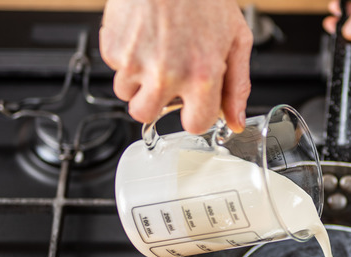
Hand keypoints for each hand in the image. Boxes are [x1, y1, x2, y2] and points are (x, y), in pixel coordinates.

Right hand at [100, 0, 252, 133]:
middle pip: (147, 115)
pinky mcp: (113, 49)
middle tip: (167, 75)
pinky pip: (115, 69)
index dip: (193, 114)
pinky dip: (126, 57)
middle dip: (157, 100)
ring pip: (127, 95)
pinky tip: (144, 36)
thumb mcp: (236, 39)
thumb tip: (235, 119)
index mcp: (201, 75)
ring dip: (138, 80)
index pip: (193, 125)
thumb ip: (237, 86)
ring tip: (156, 51)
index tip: (192, 104)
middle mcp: (166, 74)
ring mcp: (135, 64)